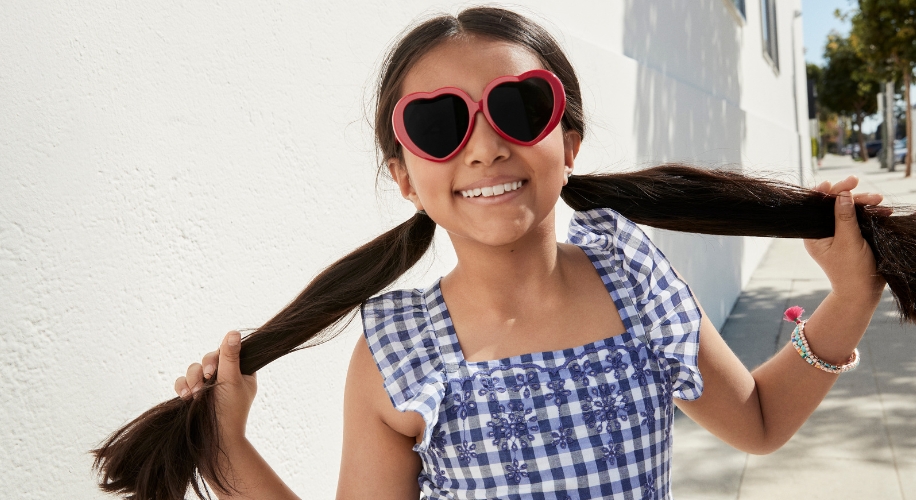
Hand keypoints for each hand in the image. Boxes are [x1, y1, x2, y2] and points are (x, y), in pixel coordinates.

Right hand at [174, 331, 257, 441]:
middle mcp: (225, 378)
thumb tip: (233, 332)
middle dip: (205, 369)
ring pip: (194, 369)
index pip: (229, 352)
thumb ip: (229, 357)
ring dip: (192, 379)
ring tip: (195, 394)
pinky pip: (182, 382)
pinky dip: (182, 387)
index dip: (220, 356)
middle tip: (207, 378)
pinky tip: (185, 397)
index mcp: (241, 373)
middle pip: (209, 359)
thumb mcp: (232, 381)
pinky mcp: (193, 396)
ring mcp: (208, 387)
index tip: (216, 367)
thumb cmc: (229, 412)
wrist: (215, 443)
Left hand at [803, 176, 885, 300]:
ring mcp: (838, 234)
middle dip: (850, 196)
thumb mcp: (848, 241)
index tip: (836, 183)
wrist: (864, 293)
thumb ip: (844, 217)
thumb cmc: (851, 270)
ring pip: (848, 210)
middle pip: (833, 205)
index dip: (825, 192)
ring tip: (880, 200)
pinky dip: (870, 214)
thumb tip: (841, 193)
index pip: (815, 207)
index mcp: (813, 234)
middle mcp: (823, 232)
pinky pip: (859, 219)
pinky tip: (883, 210)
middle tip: (862, 185)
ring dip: (864, 203)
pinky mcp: (852, 237)